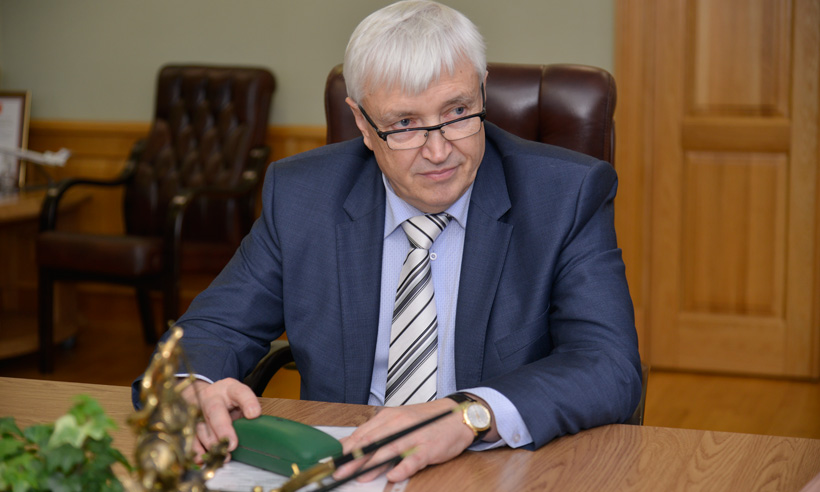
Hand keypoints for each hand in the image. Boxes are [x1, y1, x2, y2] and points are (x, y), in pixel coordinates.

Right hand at [180, 377, 260, 461]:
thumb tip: (254, 421)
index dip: (248, 403)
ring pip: (202, 427)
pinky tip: (203, 457)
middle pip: (215, 411)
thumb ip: (248, 408)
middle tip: (231, 445)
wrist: (206, 395)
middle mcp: (211, 398)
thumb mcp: (242, 397)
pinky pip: (192, 437)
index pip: (240, 392)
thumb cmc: (228, 398)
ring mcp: (198, 410)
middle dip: (223, 429)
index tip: (254, 414)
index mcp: (229, 388)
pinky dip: (197, 449)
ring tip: (223, 454)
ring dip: (212, 443)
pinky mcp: (191, 423)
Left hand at [333, 398, 473, 482]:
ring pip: (388, 449)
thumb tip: (352, 448)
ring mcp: (414, 436)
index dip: (346, 448)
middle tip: (338, 471)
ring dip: (371, 464)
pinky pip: (413, 459)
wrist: (456, 416)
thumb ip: (377, 436)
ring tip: (357, 475)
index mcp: (389, 418)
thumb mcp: (398, 423)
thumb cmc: (425, 422)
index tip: (332, 460)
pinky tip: (393, 474)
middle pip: (371, 442)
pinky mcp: (428, 448)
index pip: (362, 433)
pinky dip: (402, 467)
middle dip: (352, 458)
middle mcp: (399, 424)